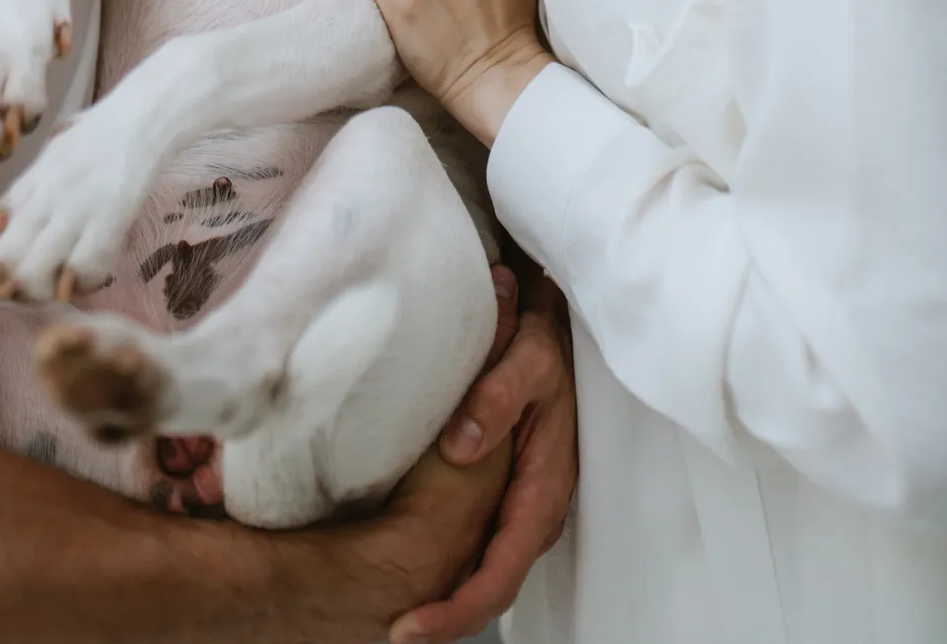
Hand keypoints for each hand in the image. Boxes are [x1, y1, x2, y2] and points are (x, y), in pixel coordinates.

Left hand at [389, 264, 576, 643]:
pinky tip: (415, 576)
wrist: (556, 332)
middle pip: (492, 588)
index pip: (500, 571)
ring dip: (446, 602)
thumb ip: (496, 398)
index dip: (457, 608)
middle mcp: (533, 512)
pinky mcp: (507, 498)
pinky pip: (481, 551)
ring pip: (486, 574)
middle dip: (446, 620)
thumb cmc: (544, 346)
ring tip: (395, 620)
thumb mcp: (529, 360)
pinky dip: (451, 576)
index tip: (410, 628)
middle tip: (391, 635)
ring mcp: (520, 508)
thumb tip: (459, 447)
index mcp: (543, 491)